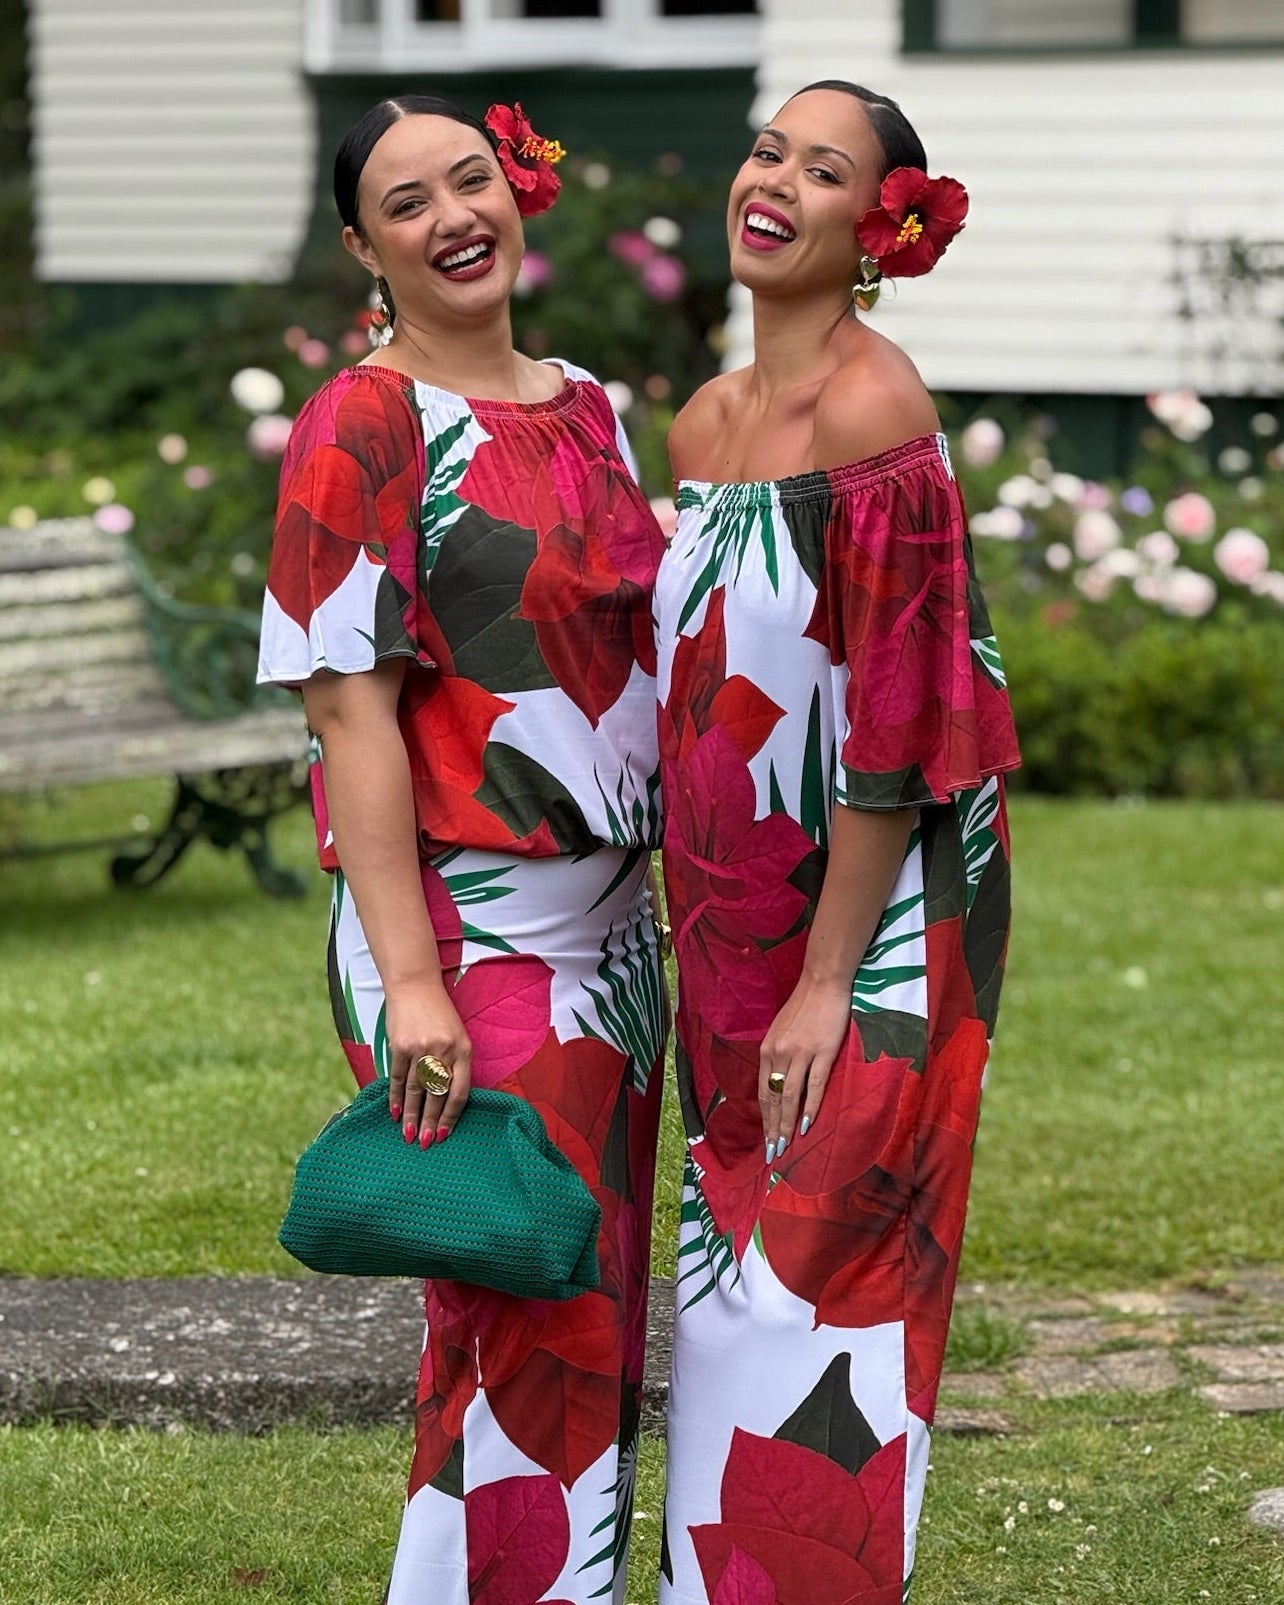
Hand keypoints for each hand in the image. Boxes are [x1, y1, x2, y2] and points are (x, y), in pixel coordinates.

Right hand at [385, 978, 472, 1147]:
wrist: (415, 986)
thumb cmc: (439, 1014)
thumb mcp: (457, 1036)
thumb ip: (456, 1064)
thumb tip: (447, 1100)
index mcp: (464, 1050)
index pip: (459, 1092)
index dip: (452, 1116)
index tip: (445, 1134)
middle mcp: (444, 1051)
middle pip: (437, 1095)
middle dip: (431, 1122)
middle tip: (425, 1143)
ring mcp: (420, 1048)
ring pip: (415, 1090)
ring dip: (411, 1115)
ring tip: (408, 1135)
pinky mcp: (400, 1046)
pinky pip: (397, 1077)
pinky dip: (394, 1096)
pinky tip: (393, 1112)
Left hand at [759, 975, 851, 1162]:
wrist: (822, 983)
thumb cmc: (803, 1007)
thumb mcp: (780, 1031)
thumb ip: (777, 1056)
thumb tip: (776, 1085)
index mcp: (767, 1050)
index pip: (762, 1092)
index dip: (764, 1118)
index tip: (765, 1140)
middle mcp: (779, 1053)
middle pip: (773, 1098)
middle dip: (772, 1128)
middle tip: (773, 1154)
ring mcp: (800, 1052)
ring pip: (789, 1096)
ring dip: (787, 1124)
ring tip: (786, 1146)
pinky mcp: (822, 1051)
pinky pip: (814, 1085)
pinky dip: (809, 1106)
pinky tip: (806, 1124)